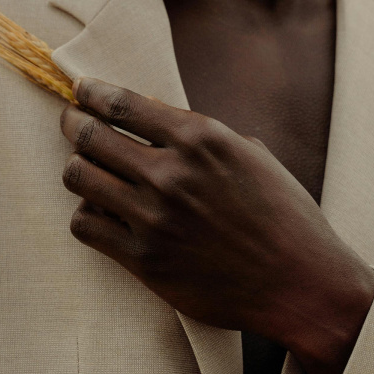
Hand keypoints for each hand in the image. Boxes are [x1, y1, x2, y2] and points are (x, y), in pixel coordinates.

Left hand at [60, 77, 373, 373]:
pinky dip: (87, 214)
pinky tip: (100, 212)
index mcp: (200, 138)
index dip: (91, 92)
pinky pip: (85, 225)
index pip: (121, 103)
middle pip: (90, 136)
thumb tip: (153, 118)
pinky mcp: (144, 260)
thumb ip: (200, 135)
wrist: (301, 283)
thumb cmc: (283, 214)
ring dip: (77, 168)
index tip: (81, 90)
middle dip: (73, 124)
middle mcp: (172, 174)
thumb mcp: (250, 154)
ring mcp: (154, 218)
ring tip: (84, 168)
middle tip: (71, 123)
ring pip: (78, 178)